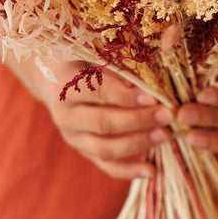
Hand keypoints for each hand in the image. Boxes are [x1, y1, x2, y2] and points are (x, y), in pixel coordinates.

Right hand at [36, 61, 174, 180]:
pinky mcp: (82, 149)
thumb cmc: (79, 53)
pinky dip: (128, 171)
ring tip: (165, 136)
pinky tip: (151, 171)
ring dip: (137, 144)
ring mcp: (72, 135)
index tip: (153, 97)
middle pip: (103, 122)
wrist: (49, 73)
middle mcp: (65, 113)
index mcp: (65, 82)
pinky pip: (105, 165)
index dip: (126, 96)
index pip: (98, 91)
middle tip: (168, 116)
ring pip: (104, 148)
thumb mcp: (90, 47)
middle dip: (139, 120)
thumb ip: (117, 58)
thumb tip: (154, 66)